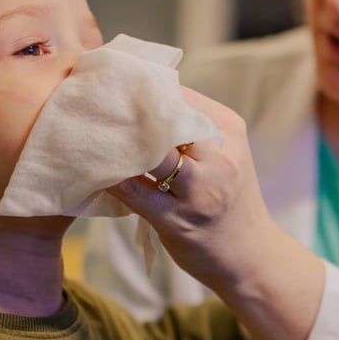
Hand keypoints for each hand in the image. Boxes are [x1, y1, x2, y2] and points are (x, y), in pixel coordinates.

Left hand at [107, 88, 324, 339]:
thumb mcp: (227, 155)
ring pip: (150, 153)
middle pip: (165, 119)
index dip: (142, 87)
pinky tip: (92, 169)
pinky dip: (111, 178)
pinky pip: (135, 192)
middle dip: (126, 110)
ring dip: (116, 143)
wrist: (252, 258)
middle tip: (88, 100)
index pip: (180, 95)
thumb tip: (139, 100)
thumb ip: (194, 129)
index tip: (110, 81)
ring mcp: (200, 191)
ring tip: (86, 131)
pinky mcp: (178, 221)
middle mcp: (218, 158)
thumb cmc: (230, 201)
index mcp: (229, 131)